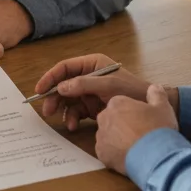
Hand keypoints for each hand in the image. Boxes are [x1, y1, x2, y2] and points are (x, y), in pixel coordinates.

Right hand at [33, 54, 160, 131]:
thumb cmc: (132, 91)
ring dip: (63, 110)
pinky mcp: (92, 107)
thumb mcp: (108, 85)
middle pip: (63, 85)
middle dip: (54, 98)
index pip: (65, 68)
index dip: (50, 77)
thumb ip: (84, 84)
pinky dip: (72, 118)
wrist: (150, 110)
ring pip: (67, 100)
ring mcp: (89, 92)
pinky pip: (76, 111)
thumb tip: (60, 87)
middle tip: (47, 111)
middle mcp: (88, 77)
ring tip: (64, 122)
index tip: (39, 89)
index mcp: (92, 64)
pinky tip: (73, 125)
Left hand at [95, 85, 178, 174]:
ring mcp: (101, 136)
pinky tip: (129, 156)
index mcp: (117, 103)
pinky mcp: (101, 153)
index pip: (120, 104)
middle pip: (111, 119)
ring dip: (117, 139)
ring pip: (107, 135)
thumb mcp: (163, 107)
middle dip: (122, 125)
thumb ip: (156, 94)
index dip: (132, 113)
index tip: (142, 120)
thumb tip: (154, 87)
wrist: (155, 156)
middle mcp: (104, 117)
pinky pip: (106, 151)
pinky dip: (115, 153)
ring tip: (135, 146)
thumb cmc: (158, 128)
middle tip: (138, 133)